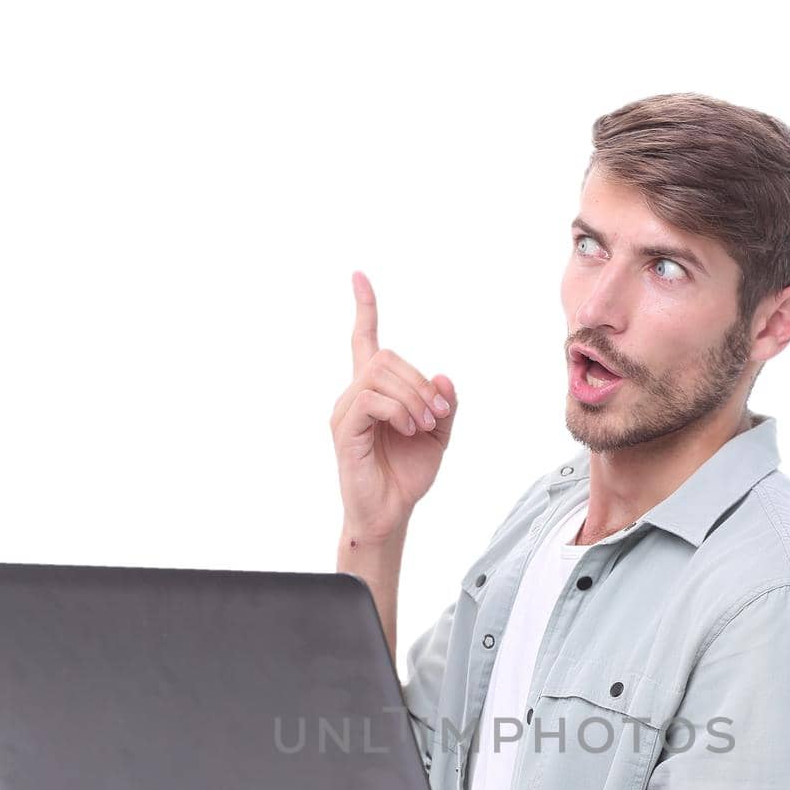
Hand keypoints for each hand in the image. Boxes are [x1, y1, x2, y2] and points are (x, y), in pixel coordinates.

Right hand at [329, 270, 457, 543]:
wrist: (390, 513)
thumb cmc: (406, 475)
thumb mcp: (438, 436)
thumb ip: (444, 404)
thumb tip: (444, 377)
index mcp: (374, 392)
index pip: (364, 341)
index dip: (364, 309)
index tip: (359, 277)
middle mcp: (354, 395)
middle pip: (385, 357)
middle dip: (419, 381)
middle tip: (438, 414)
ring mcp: (346, 411)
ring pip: (380, 374)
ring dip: (413, 397)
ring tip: (424, 425)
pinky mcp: (345, 430)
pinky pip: (371, 399)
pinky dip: (399, 411)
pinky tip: (409, 430)